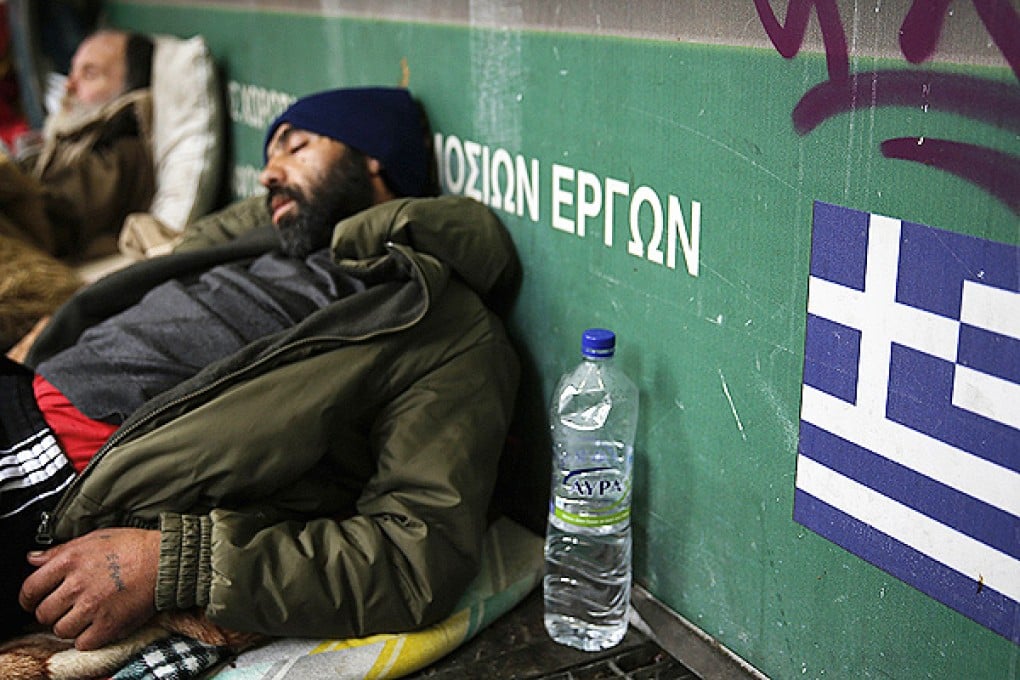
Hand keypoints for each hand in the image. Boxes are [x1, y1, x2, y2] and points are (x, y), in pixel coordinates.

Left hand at [19, 528, 159, 649]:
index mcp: (70, 561)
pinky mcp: (109, 624)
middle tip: (64, 608)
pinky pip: (83, 643)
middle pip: (44, 613)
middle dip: (52, 612)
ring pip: (61, 630)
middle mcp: (77, 585)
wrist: (166, 561)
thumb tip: (34, 559)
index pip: (30, 589)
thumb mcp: (94, 538)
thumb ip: (61, 550)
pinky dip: (87, 638)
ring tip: (83, 616)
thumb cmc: (134, 546)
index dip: (28, 599)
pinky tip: (96, 626)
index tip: (33, 602)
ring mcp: (93, 607)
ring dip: (69, 626)